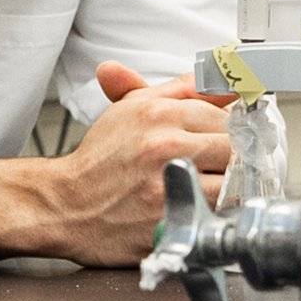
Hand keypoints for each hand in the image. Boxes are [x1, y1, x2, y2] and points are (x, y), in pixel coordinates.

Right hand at [39, 63, 237, 265]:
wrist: (66, 205)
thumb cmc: (99, 162)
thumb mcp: (130, 109)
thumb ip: (179, 91)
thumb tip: (225, 81)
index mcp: (157, 114)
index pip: (223, 115)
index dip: (226, 131)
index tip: (219, 142)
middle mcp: (166, 145)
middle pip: (234, 148)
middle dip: (230, 159)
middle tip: (214, 168)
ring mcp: (172, 184)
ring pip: (234, 182)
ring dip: (229, 187)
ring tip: (207, 188)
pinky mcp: (175, 220)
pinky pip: (221, 214)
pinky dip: (219, 212)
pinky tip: (200, 208)